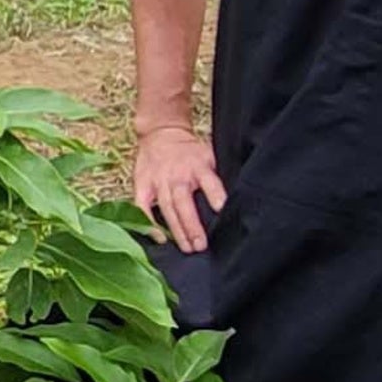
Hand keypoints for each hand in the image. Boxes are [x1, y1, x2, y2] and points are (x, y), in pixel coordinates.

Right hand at [132, 122, 224, 252]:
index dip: (215, 195)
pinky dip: (149, 223)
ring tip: (187, 248)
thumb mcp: (209, 156)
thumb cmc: (191, 151)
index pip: (209, 182)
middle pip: (184, 203)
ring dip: (177, 230)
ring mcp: (159, 181)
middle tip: (201, 246)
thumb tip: (238, 199)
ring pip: (167, 208)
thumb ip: (217, 176)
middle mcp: (178, 175)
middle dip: (192, 226)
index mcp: (198, 166)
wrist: (161, 133)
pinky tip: (158, 238)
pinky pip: (143, 207)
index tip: (222, 209)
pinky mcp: (142, 185)